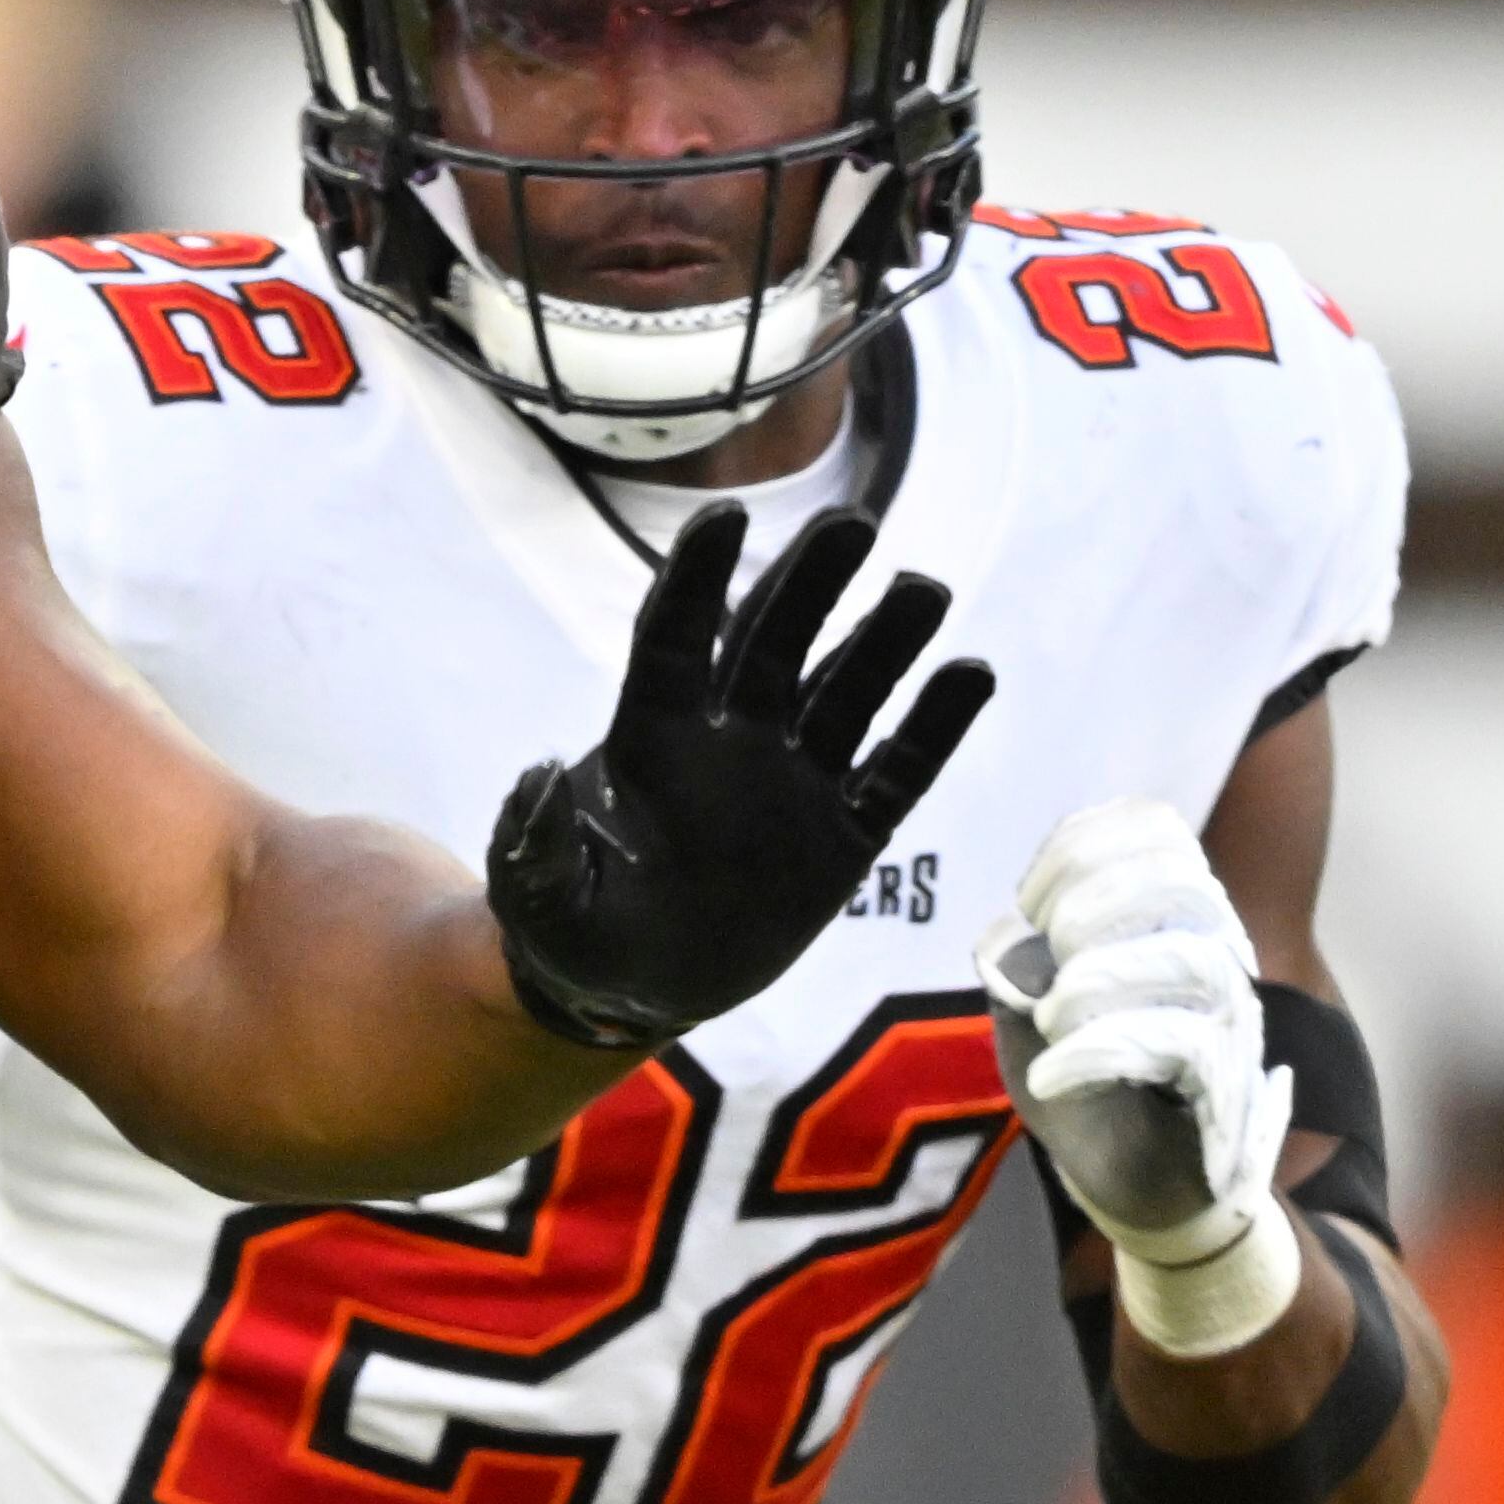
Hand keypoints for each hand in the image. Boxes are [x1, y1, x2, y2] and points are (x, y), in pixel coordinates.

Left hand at [486, 503, 994, 1051]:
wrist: (637, 987)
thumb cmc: (574, 930)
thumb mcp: (537, 898)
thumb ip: (533, 843)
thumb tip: (539, 775)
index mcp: (652, 738)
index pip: (677, 639)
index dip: (696, 580)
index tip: (723, 516)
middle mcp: (731, 740)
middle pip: (775, 641)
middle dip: (809, 583)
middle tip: (851, 526)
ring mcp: (793, 782)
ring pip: (844, 692)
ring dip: (884, 640)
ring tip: (922, 588)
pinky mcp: (842, 835)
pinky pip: (896, 771)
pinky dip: (932, 727)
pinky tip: (970, 674)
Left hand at [979, 797, 1299, 1358]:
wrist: (1134, 1185)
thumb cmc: (1086, 1083)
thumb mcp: (1026, 1009)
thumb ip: (1016, 958)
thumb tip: (1008, 936)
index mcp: (1170, 916)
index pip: (1156, 833)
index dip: (1084, 846)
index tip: (1027, 899)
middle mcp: (1214, 955)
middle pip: (1184, 883)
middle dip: (1094, 900)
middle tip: (1044, 944)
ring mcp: (1229, 1021)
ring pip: (1190, 962)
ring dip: (1100, 979)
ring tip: (1050, 1015)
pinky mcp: (1223, 1089)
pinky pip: (1179, 1046)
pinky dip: (1102, 1051)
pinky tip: (1053, 1073)